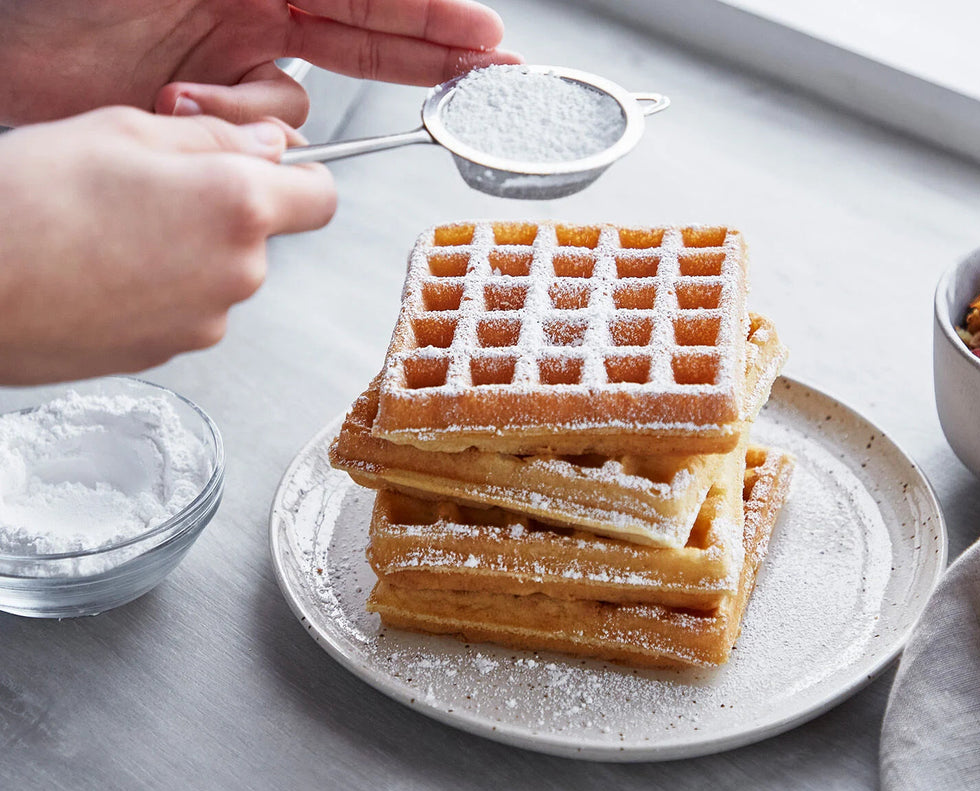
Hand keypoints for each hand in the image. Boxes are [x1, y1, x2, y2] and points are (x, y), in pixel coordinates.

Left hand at [0, 0, 519, 126]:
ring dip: (256, 117)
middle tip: (488, 73)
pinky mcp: (205, 115)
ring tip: (190, 94)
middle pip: (368, 37)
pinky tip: (175, 110)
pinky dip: (224, 140)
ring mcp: (231, 62)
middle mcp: (255, 10)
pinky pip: (255, 145)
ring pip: (301, 111)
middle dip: (426, 56)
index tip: (486, 37)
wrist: (0, 49)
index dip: (434, 17)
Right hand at [0, 107, 335, 383]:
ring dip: (187, 250)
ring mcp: (205, 322)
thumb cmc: (26, 206)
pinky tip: (102, 268)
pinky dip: (159, 289)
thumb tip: (265, 146)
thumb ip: (213, 138)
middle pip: (261, 236)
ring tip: (113, 230)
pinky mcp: (169, 353)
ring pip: (220, 273)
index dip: (300, 177)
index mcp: (239, 209)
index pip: (321, 197)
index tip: (276, 169)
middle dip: (222, 210)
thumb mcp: (123, 131)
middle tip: (151, 189)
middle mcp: (237, 273)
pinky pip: (185, 308)